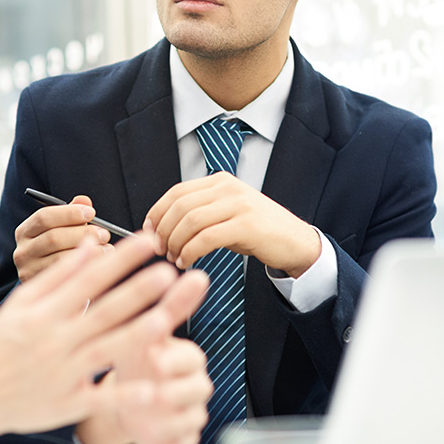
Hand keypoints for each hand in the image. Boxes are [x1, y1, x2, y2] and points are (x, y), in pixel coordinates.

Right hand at [0, 235, 193, 443]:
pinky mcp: (66, 405)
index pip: (88, 278)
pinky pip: (98, 400)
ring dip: (137, 334)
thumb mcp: (21, 304)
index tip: (149, 240)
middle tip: (169, 272)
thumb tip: (92, 245)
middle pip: (102, 311)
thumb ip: (58, 275)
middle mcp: (53, 340)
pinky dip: (123, 396)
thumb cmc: (0, 344)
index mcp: (43, 312)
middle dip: (136, 291)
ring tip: (167, 318)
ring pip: (105, 351)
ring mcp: (61, 374)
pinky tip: (151, 390)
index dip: (120, 258)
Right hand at [14, 194, 111, 280]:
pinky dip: (86, 267)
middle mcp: (22, 251)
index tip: (92, 212)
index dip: (69, 213)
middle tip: (105, 233)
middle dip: (83, 233)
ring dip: (88, 252)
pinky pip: (66, 277)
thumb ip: (73, 215)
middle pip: (53, 237)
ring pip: (60, 258)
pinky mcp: (41, 290)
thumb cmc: (62, 252)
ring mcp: (28, 271)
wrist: (53, 289)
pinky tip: (100, 264)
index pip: (44, 217)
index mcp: (26, 231)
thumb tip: (84, 200)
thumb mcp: (65, 231)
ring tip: (107, 249)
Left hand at [75, 271, 211, 443]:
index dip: (170, 357)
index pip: (187, 353)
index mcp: (180, 352)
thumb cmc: (132, 354)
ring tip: (148, 425)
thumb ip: (135, 306)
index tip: (151, 357)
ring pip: (189, 419)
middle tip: (155, 394)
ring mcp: (188, 408)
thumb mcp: (134, 332)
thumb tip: (118, 264)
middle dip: (174, 391)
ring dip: (169, 423)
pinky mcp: (180, 434)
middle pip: (195, 387)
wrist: (134, 392)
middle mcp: (191, 379)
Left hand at [145, 172, 320, 276]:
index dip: (157, 212)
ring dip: (176, 243)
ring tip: (174, 258)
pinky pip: (207, 237)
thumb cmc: (257, 232)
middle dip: (163, 230)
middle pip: (180, 206)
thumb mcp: (225, 214)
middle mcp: (228, 187)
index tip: (148, 231)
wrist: (295, 242)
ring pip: (191, 221)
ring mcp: (239, 204)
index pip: (177, 192)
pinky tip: (187, 262)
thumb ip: (199, 213)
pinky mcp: (247, 224)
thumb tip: (162, 227)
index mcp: (220, 181)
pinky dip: (191, 251)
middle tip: (159, 250)